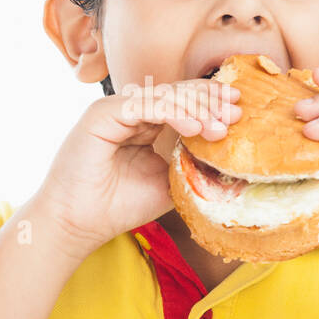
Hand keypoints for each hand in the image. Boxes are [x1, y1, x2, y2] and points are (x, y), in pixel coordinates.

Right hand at [35, 78, 240, 260]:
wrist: (79, 224)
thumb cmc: (118, 207)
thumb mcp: (168, 183)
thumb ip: (190, 164)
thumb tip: (228, 157)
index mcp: (144, 124)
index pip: (182, 104)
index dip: (211, 104)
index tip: (239, 112)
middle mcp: (129, 112)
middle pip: (176, 94)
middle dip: (210, 100)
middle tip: (238, 110)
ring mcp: (114, 109)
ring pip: (164, 96)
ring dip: (196, 108)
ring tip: (221, 126)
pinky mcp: (101, 114)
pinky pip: (143, 105)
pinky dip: (172, 113)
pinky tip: (194, 128)